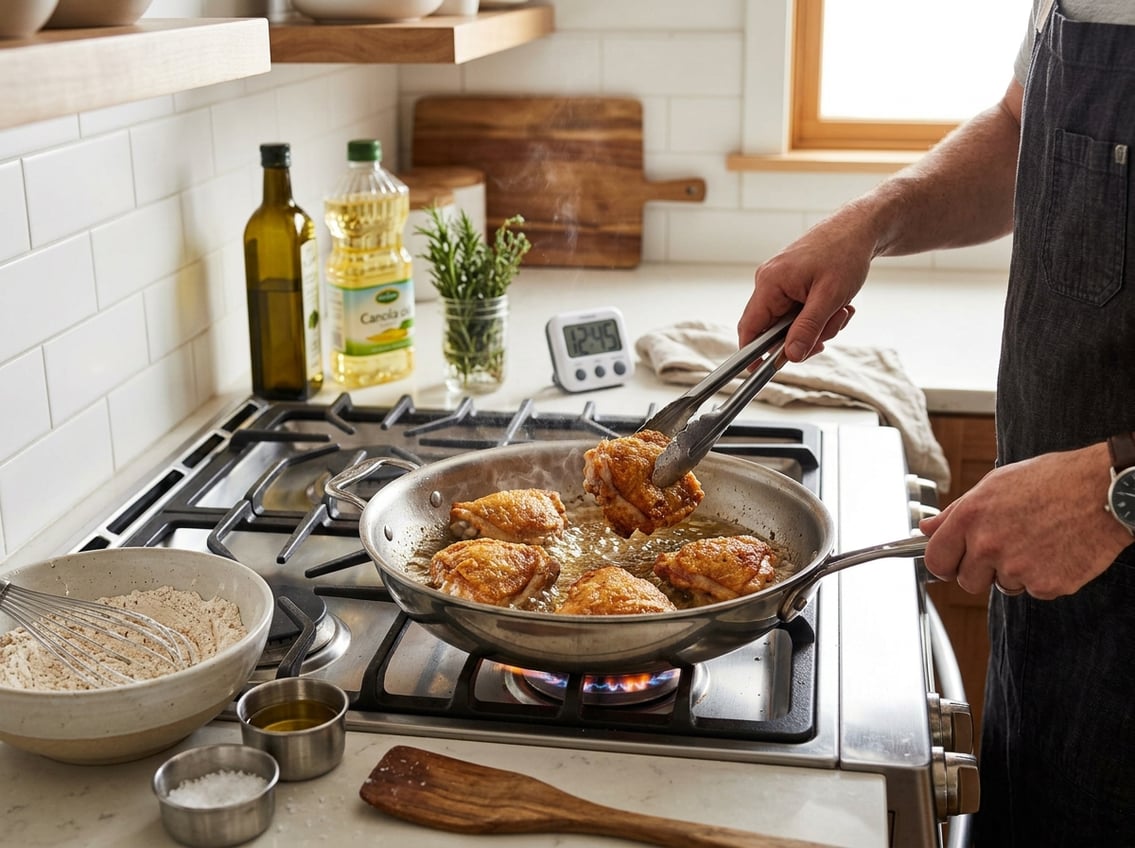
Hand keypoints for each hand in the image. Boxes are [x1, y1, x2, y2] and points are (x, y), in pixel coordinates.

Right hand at [737, 205, 876, 359]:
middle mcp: (769, 283)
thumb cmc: (844, 253)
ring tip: (840, 310)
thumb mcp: (829, 297)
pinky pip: (799, 312)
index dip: (753, 353)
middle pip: (774, 329)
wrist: (859, 228)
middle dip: (804, 336)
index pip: (750, 327)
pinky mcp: (792, 283)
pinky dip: (819, 315)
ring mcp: (780, 283)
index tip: (762, 371)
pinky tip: (837, 304)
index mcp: (770, 283)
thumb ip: (808, 328)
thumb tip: (790, 355)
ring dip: (818, 325)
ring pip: (790, 323)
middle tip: (829, 329)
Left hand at [918, 443, 1131, 598]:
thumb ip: (955, 512)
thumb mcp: (995, 484)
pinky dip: (1043, 577)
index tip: (951, 563)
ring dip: (1014, 572)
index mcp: (971, 517)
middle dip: (980, 571)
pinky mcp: (1046, 585)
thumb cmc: (1053, 480)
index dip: (943, 564)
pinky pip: (1034, 591)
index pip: (935, 560)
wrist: (1104, 490)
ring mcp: (1017, 568)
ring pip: (1002, 586)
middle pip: (966, 581)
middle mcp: (989, 545)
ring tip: (1036, 541)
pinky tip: (1056, 551)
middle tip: (1004, 548)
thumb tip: (926, 528)